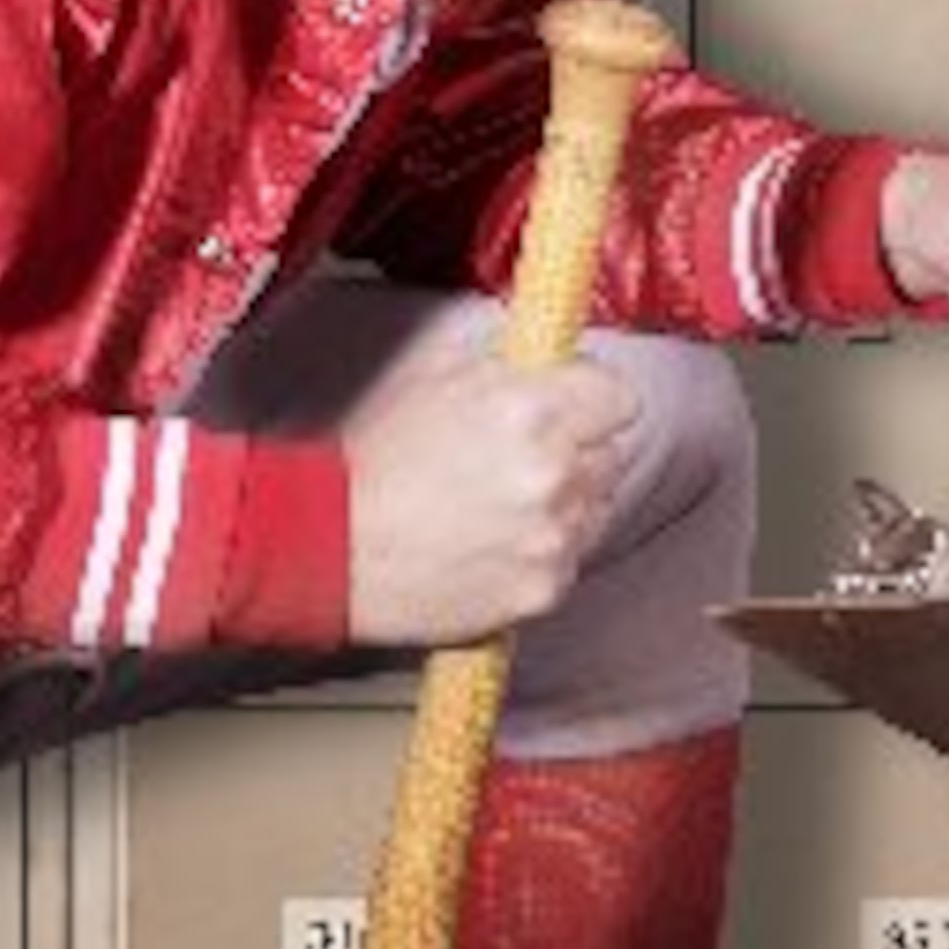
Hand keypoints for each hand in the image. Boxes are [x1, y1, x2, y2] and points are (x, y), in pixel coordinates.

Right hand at [336, 323, 638, 645]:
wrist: (328, 546)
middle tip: (520, 459)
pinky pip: (570, 561)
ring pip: (596, 510)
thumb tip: (552, 359)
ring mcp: (552, 538)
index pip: (620, 398)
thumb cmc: (374, 459)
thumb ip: (510, 366)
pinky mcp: (543, 590)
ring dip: (565, 504)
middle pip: (611, 455)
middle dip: (576, 452)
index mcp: (532, 410)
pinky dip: (544, 553)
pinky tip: (493, 544)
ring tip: (500, 505)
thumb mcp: (436, 376)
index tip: (574, 406)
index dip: (593, 400)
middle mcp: (554, 474)